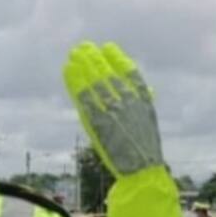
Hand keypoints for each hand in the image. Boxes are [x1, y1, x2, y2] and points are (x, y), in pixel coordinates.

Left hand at [62, 42, 163, 177]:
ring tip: (74, 54)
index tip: (107, 47)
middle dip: (94, 58)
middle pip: (107, 72)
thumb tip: (144, 90)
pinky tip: (68, 70)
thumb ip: (142, 102)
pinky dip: (74, 81)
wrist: (141, 169)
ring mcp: (111, 110)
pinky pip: (82, 95)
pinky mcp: (96, 120)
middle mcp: (126, 100)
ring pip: (93, 80)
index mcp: (142, 98)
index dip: (116, 57)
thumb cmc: (144, 147)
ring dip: (82, 65)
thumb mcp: (148, 120)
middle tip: (83, 47)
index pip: (128, 71)